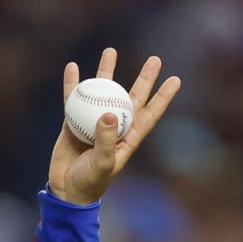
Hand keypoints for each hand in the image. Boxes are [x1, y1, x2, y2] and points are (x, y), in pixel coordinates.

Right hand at [48, 48, 180, 205]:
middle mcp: (115, 127)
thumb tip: (109, 113)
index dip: (163, 97)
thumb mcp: (101, 164)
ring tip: (110, 51)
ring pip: (103, 92)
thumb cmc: (90, 182)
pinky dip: (73, 84)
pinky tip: (73, 68)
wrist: (66, 190)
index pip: (149, 114)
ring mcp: (94, 123)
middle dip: (144, 78)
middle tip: (155, 59)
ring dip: (107, 72)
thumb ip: (106, 140)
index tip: (176, 79)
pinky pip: (74, 98)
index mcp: (128, 138)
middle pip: (132, 97)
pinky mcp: (74, 122)